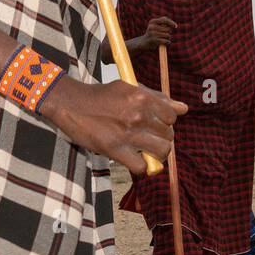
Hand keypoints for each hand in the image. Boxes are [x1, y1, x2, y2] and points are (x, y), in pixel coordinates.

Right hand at [43, 76, 184, 174]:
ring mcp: (127, 133)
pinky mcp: (115, 149)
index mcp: (142, 97)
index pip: (172, 116)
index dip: (166, 122)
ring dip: (156, 154)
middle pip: (168, 135)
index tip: (156, 124)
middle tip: (148, 139)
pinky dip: (140, 166)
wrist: (71, 103)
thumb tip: (184, 109)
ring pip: (161, 152)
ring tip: (146, 151)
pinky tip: (132, 159)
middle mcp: (138, 114)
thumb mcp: (129, 89)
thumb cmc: (100, 96)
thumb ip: (157, 98)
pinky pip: (141, 166)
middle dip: (161, 139)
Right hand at [141, 17, 176, 48]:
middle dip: (169, 32)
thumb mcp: (156, 25)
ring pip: (167, 35)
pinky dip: (167, 42)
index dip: (171, 23)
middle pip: (168, 29)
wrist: (144, 42)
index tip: (175, 26)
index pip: (165, 20)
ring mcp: (152, 33)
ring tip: (163, 38)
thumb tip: (174, 25)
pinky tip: (164, 42)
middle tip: (164, 34)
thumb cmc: (153, 33)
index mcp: (152, 21)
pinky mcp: (154, 40)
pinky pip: (166, 41)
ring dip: (168, 38)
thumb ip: (164, 22)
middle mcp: (152, 26)